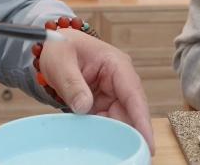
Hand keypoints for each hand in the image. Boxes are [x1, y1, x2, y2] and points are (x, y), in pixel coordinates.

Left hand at [38, 30, 154, 153]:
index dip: (142, 120)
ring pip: (120, 120)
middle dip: (129, 133)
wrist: (51, 47)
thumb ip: (73, 84)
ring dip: (114, 134)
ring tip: (108, 150)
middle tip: (128, 153)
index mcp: (116, 65)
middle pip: (130, 112)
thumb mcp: (62, 62)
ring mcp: (112, 93)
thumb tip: (84, 107)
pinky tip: (97, 142)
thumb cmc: (61, 47)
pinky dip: (102, 132)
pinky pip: (106, 122)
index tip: (148, 142)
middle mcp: (119, 80)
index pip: (133, 94)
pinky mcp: (102, 103)